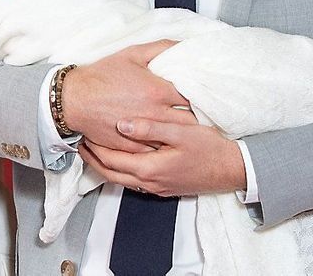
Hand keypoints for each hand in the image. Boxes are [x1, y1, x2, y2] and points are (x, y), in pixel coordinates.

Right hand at [61, 40, 191, 152]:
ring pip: (176, 138)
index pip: (195, 97)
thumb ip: (161, 48)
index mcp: (158, 91)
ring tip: (191, 130)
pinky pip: (158, 150)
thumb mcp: (132, 54)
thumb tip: (183, 45)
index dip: (203, 96)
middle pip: (190, 121)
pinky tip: (169, 141)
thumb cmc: (102, 76)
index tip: (206, 95)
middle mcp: (154, 114)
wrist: (74, 99)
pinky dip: (165, 146)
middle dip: (198, 117)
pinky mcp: (133, 147)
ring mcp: (145, 133)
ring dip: (184, 134)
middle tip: (203, 114)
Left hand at [78, 118, 246, 196]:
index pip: (110, 160)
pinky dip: (120, 170)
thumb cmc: (209, 149)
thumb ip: (150, 128)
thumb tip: (122, 124)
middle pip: (110, 173)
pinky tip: (121, 158)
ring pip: (120, 179)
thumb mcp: (181, 132)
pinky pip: (133, 181)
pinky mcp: (163, 187)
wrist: (232, 170)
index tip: (83, 133)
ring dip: (104, 166)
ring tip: (94, 149)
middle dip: (92, 159)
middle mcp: (149, 182)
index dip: (94, 147)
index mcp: (149, 168)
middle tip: (81, 142)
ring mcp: (156, 188)